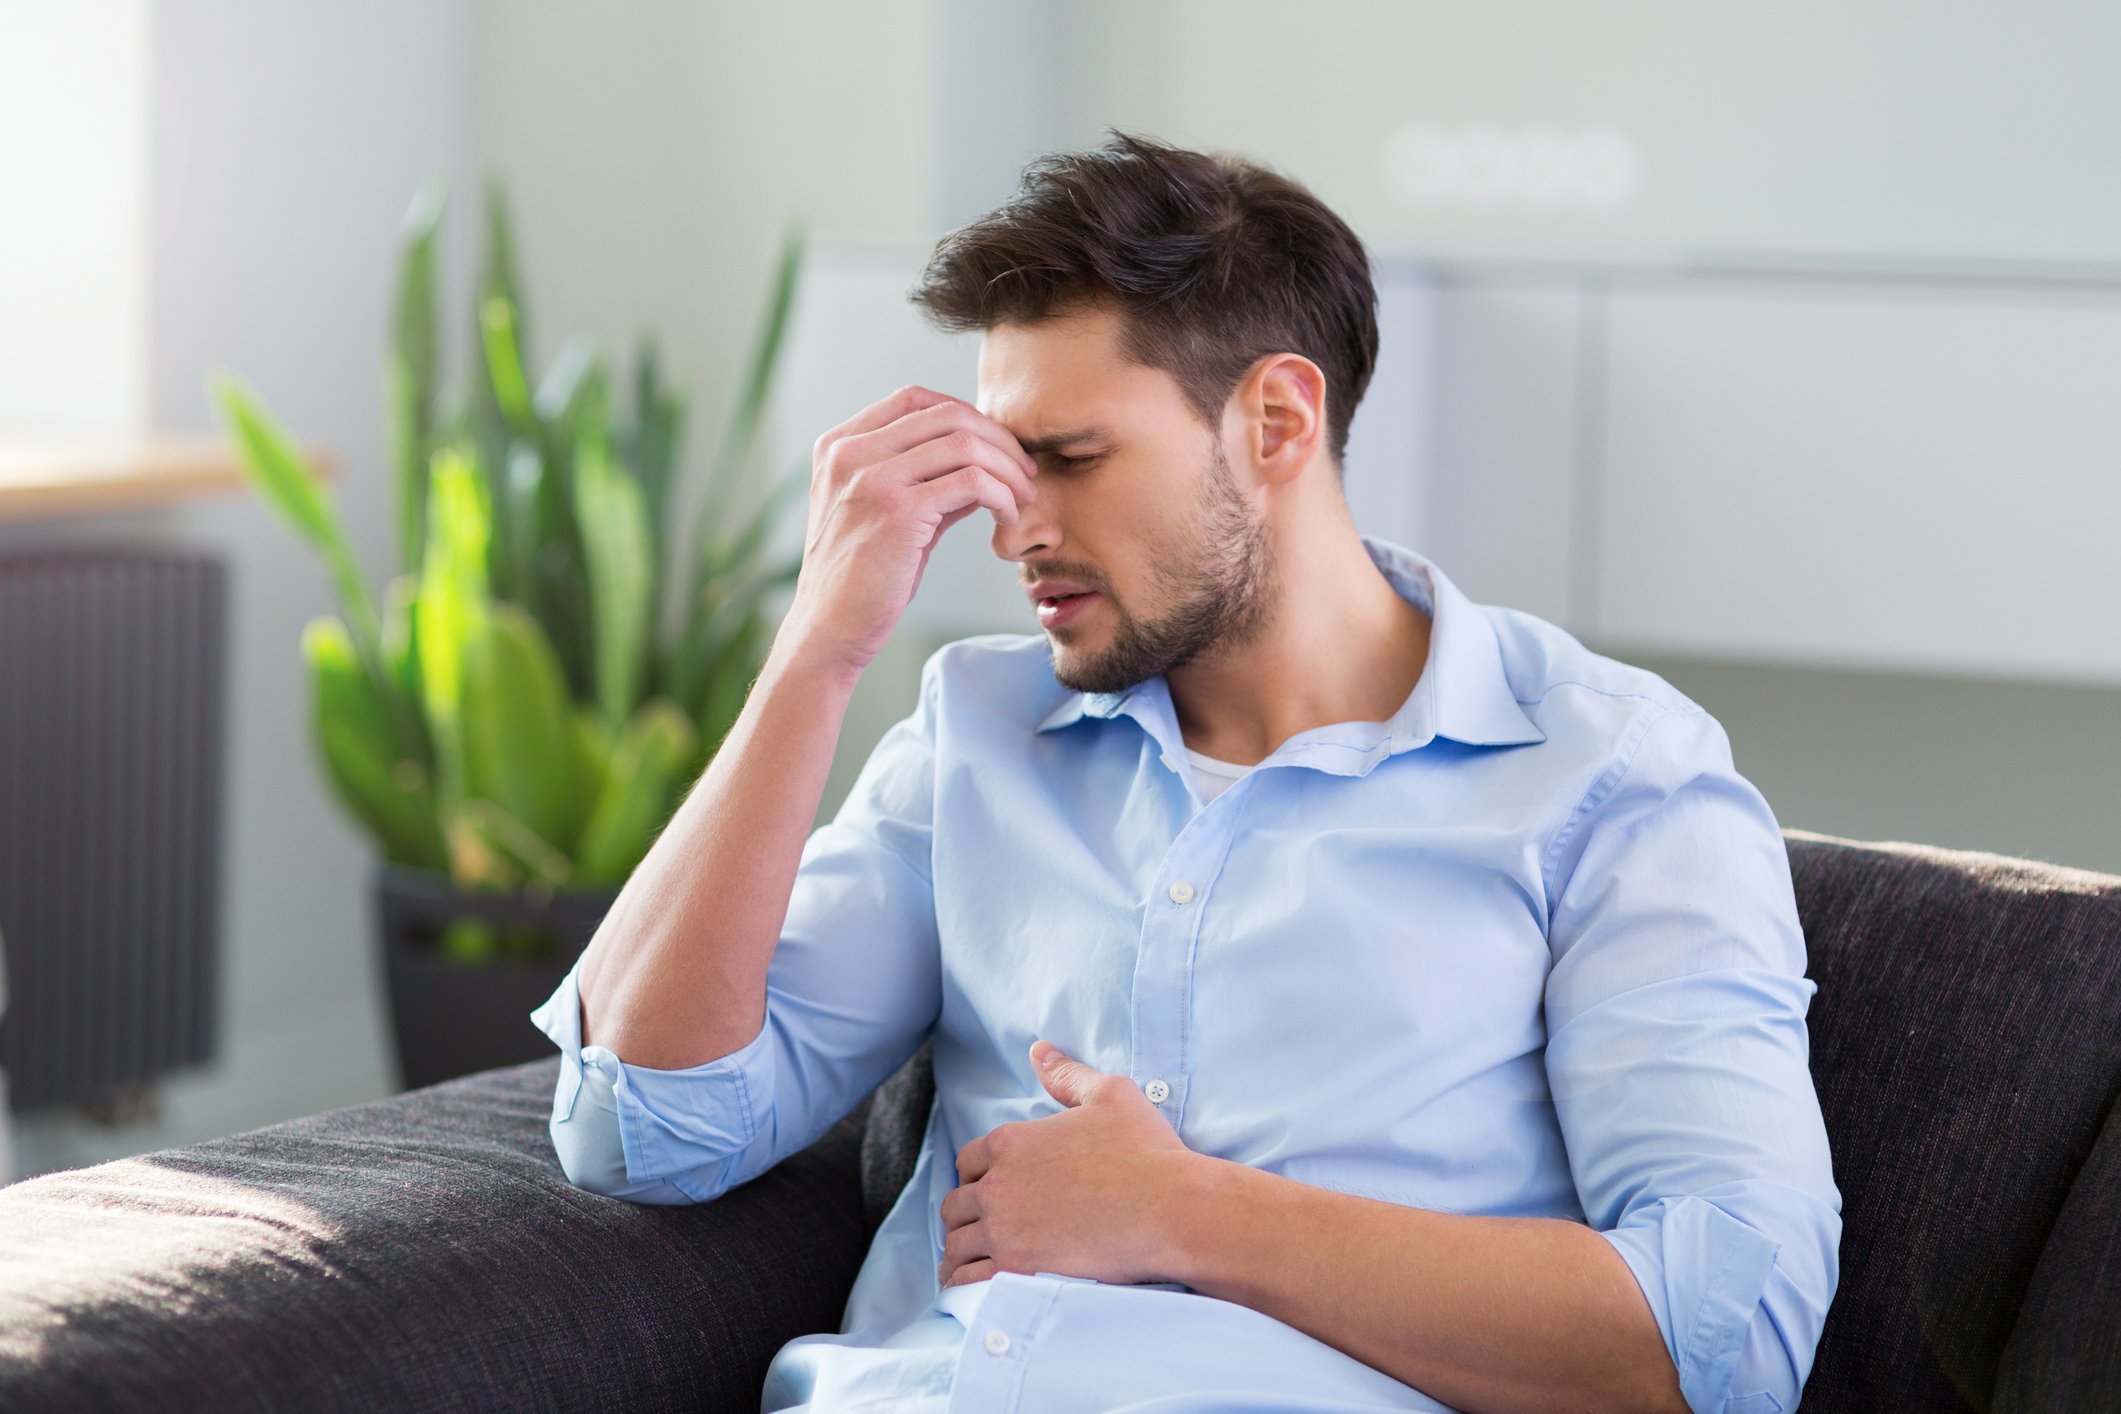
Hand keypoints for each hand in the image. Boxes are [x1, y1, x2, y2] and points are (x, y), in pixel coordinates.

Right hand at [778, 385, 1039, 679]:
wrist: (829, 630)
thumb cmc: (861, 580)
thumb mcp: (888, 516)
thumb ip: (927, 482)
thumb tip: (985, 463)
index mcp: (839, 446)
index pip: (915, 400)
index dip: (966, 415)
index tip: (997, 447)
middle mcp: (850, 453)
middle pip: (946, 414)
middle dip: (998, 438)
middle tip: (1025, 471)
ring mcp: (871, 478)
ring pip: (965, 443)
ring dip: (1008, 467)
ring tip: (1024, 496)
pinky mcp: (898, 511)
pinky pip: (971, 482)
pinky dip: (1002, 494)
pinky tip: (1009, 516)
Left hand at [938, 1041, 1201, 1289]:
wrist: (1171, 1209)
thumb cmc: (1146, 1150)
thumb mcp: (1110, 1094)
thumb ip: (1067, 1074)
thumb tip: (1039, 1051)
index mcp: (1011, 1142)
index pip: (967, 1160)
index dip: (974, 1173)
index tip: (986, 1186)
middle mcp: (998, 1185)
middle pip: (956, 1203)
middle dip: (965, 1212)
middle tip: (976, 1225)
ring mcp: (1004, 1230)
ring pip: (957, 1244)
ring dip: (959, 1250)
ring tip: (965, 1261)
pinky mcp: (1018, 1270)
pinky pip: (969, 1280)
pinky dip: (962, 1282)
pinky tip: (967, 1285)